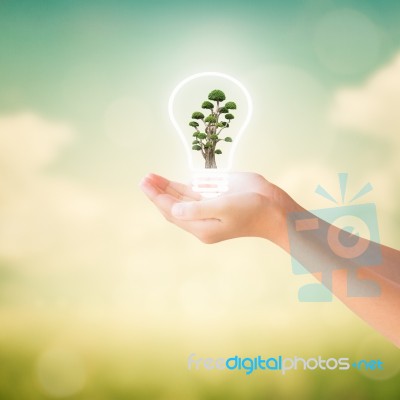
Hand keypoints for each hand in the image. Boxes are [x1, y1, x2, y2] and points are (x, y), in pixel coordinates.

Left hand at [140, 172, 300, 247]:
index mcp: (201, 227)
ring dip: (166, 189)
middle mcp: (201, 220)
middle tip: (145, 178)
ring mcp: (208, 209)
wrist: (275, 209)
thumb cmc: (252, 209)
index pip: (172, 211)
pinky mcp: (216, 200)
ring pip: (181, 200)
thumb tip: (174, 209)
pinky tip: (170, 182)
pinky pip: (193, 195)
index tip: (145, 183)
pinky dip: (180, 188)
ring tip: (151, 178)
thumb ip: (197, 209)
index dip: (157, 197)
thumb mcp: (224, 208)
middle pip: (173, 206)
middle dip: (158, 192)